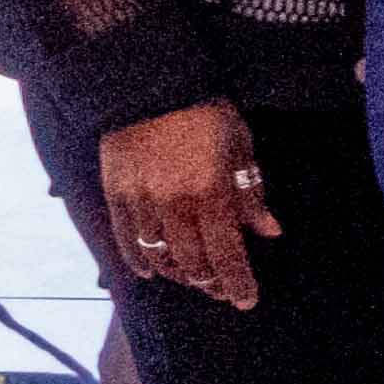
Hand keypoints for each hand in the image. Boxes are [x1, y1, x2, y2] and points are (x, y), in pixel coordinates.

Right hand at [91, 99, 275, 312]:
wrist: (150, 83)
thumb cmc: (204, 111)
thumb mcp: (240, 146)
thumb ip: (251, 193)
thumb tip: (268, 231)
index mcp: (212, 192)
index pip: (228, 254)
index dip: (238, 282)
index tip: (247, 300)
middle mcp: (175, 204)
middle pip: (193, 263)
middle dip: (211, 284)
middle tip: (224, 292)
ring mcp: (141, 201)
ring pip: (160, 256)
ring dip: (179, 275)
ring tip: (195, 280)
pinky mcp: (115, 193)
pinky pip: (125, 239)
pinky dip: (139, 260)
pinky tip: (152, 271)